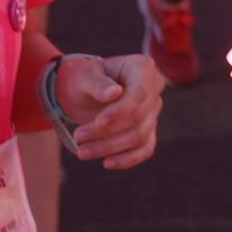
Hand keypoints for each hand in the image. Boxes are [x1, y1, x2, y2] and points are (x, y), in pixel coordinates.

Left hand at [55, 53, 163, 169]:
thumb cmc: (84, 79)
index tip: (99, 122)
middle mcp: (153, 88)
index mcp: (142, 67)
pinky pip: (145, 148)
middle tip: (78, 137)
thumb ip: (98, 84)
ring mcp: (152, 110)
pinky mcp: (148, 129)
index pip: (139, 94)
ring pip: (140, 136)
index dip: (121, 111)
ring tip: (82, 151)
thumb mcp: (84, 76)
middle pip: (138, 118)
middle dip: (107, 132)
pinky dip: (128, 159)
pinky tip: (107, 163)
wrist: (83, 91)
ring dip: (111, 148)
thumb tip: (114, 93)